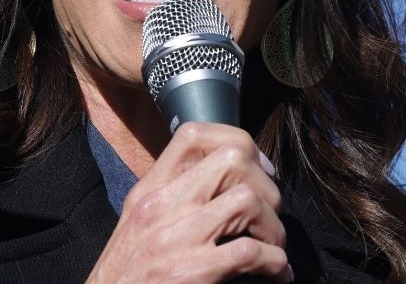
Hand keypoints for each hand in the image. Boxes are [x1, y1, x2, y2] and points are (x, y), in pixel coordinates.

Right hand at [87, 122, 292, 282]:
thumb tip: (223, 188)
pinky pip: (252, 253)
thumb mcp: (140, 227)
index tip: (259, 171)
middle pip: (231, 160)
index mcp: (148, 191)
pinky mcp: (190, 272)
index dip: (240, 145)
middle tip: (270, 215)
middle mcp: (159, 206)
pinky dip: (276, 264)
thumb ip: (173, 202)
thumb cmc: (128, 278)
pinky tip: (276, 274)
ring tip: (274, 247)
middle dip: (265, 186)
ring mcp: (174, 238)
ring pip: (248, 201)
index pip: (194, 136)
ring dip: (273, 228)